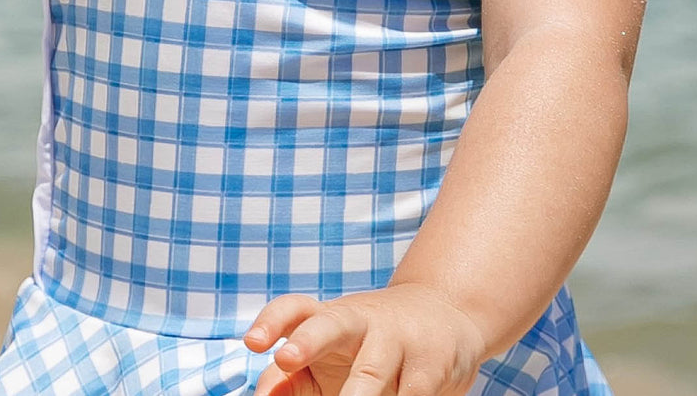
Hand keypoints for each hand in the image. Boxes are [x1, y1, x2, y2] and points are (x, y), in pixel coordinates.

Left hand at [244, 284, 487, 395]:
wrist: (445, 317)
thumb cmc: (371, 344)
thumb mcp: (332, 354)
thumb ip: (294, 378)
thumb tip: (262, 395)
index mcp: (330, 318)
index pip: (295, 309)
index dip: (271, 322)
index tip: (251, 343)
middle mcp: (361, 320)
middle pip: (332, 322)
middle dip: (308, 339)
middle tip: (286, 358)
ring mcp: (398, 338)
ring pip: (373, 369)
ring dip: (356, 394)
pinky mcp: (431, 362)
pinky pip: (412, 392)